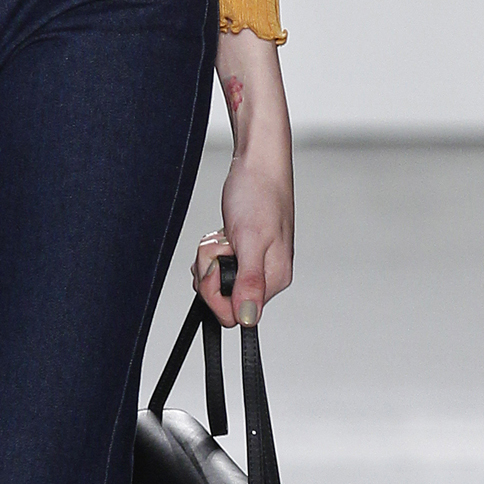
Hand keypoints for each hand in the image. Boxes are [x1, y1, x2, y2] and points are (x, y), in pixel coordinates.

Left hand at [194, 31, 293, 326]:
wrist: (258, 163)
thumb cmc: (258, 195)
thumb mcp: (250, 240)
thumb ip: (249, 282)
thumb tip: (248, 320)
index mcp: (274, 279)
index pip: (236, 315)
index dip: (216, 293)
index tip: (217, 264)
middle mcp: (266, 276)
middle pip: (222, 297)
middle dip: (210, 271)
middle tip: (220, 243)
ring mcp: (253, 264)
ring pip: (215, 280)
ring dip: (209, 257)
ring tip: (223, 233)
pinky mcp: (241, 252)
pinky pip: (216, 264)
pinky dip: (211, 249)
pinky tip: (221, 232)